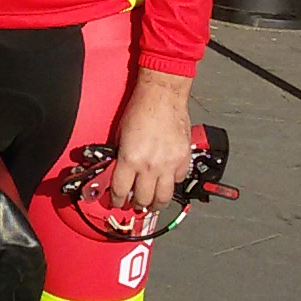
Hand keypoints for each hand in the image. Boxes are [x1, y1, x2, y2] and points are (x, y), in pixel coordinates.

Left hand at [104, 70, 196, 212]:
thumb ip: (121, 157)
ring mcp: (168, 165)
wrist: (162, 96)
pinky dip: (172, 183)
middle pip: (142, 199)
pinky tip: (167, 180)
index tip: (117, 202)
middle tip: (135, 204)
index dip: (116, 200)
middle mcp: (149, 166)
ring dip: (156, 204)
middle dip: (136, 204)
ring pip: (163, 198)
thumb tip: (119, 174)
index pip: (120, 191)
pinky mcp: (183, 160)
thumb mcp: (121, 136)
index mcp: (130, 159)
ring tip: (152, 204)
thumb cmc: (140, 109)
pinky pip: (178, 180)